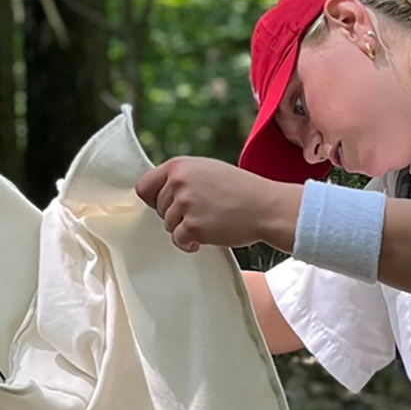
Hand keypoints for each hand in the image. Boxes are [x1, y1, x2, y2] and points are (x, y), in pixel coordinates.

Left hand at [134, 156, 297, 253]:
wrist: (266, 207)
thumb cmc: (241, 190)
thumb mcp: (208, 170)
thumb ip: (183, 177)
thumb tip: (159, 192)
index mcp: (179, 166)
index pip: (144, 186)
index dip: (154, 199)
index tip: (166, 206)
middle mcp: (178, 182)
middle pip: (157, 209)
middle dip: (175, 215)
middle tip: (201, 213)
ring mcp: (184, 204)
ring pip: (168, 225)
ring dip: (185, 228)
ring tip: (209, 221)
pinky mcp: (192, 226)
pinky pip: (178, 240)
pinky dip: (189, 243)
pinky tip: (207, 236)